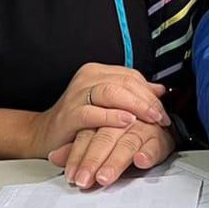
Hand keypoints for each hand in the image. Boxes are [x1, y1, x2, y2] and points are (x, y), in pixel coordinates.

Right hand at [31, 63, 170, 158]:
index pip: (132, 76)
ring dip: (136, 106)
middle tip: (162, 117)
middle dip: (147, 100)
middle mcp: (88, 78)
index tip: (164, 110)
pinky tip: (127, 121)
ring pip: (113, 92)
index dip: (151, 93)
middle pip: (125, 82)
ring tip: (151, 118)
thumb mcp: (109, 104)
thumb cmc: (80, 120)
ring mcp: (77, 94)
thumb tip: (160, 90)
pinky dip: (113, 116)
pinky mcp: (69, 113)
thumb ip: (132, 94)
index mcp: (99, 72)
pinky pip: (94, 112)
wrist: (45, 135)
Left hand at [48, 119, 175, 187]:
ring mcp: (143, 128)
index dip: (77, 155)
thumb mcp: (95, 137)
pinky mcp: (160, 139)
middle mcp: (124, 122)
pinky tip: (140, 160)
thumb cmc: (122, 135)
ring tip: (104, 177)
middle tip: (84, 179)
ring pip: (128, 142)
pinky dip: (148, 153)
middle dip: (93, 160)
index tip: (71, 175)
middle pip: (106, 137)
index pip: (87, 135)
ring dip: (116, 161)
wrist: (154, 124)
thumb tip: (55, 156)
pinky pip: (155, 145)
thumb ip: (77, 148)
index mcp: (106, 118)